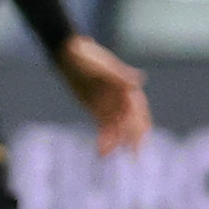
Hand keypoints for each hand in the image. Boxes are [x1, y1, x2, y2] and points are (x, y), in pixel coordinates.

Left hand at [57, 33, 150, 154]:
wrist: (69, 54)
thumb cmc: (86, 56)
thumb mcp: (101, 66)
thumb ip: (119, 75)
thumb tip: (139, 80)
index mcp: (126, 86)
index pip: (138, 109)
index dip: (140, 124)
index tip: (140, 138)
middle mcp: (121, 97)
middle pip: (131, 121)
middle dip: (133, 138)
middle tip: (134, 154)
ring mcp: (110, 104)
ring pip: (117, 127)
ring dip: (115, 141)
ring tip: (106, 154)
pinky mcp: (98, 110)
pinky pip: (104, 127)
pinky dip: (105, 139)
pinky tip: (101, 151)